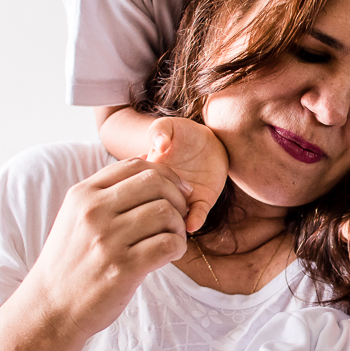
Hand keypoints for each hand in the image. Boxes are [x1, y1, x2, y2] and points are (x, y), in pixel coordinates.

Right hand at [27, 157, 189, 338]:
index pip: (136, 164)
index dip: (166, 174)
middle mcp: (93, 212)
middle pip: (155, 183)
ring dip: (178, 226)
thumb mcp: (76, 218)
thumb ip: (106, 193)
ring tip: (171, 239)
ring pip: (165, 212)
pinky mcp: (123, 267)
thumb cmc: (71, 262)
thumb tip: (148, 166)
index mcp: (83, 195)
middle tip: (179, 217)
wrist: (50, 307)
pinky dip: (177, 247)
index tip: (177, 192)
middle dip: (177, 197)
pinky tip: (169, 254)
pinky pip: (168, 244)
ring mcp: (108, 239)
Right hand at [146, 116, 228, 232]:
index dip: (144, 188)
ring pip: (174, 218)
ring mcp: (181, 198)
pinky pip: (196, 215)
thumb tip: (159, 145)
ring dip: (175, 221)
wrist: (210, 141)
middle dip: (159, 210)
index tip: (151, 181)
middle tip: (164, 204)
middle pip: (156, 208)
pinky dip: (194, 221)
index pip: (140, 188)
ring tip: (176, 220)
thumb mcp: (169, 126)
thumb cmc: (184, 133)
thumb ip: (160, 129)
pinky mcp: (201, 201)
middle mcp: (162, 192)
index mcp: (147, 176)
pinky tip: (192, 224)